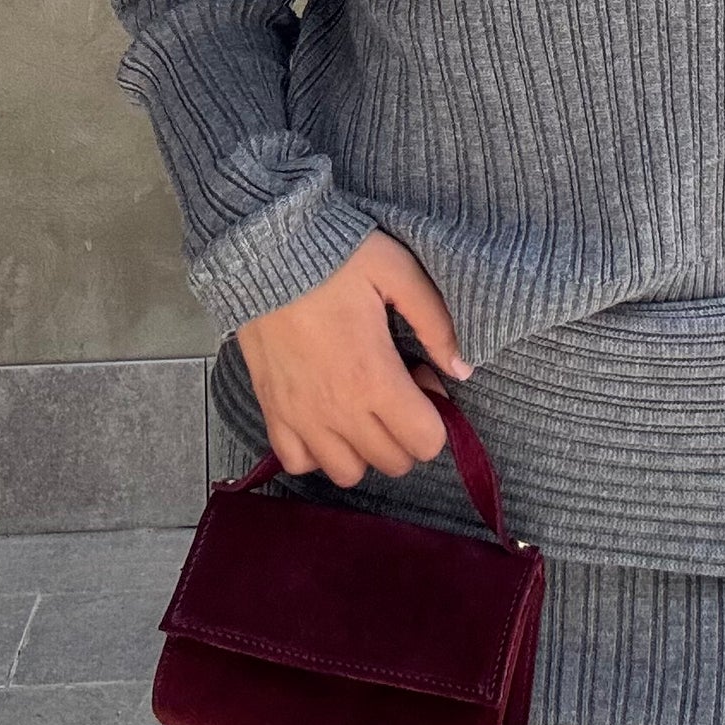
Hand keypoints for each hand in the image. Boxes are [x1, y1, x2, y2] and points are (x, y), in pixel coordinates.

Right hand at [236, 230, 473, 489]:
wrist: (263, 252)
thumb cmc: (335, 257)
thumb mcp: (397, 271)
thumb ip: (436, 322)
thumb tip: (462, 369)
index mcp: (374, 378)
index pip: (426, 442)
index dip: (435, 414)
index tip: (421, 377)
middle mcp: (338, 410)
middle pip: (393, 462)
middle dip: (407, 432)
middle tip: (396, 386)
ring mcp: (301, 416)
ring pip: (347, 473)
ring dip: (365, 448)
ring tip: (362, 405)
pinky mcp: (272, 411)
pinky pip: (298, 462)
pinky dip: (316, 452)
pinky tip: (325, 418)